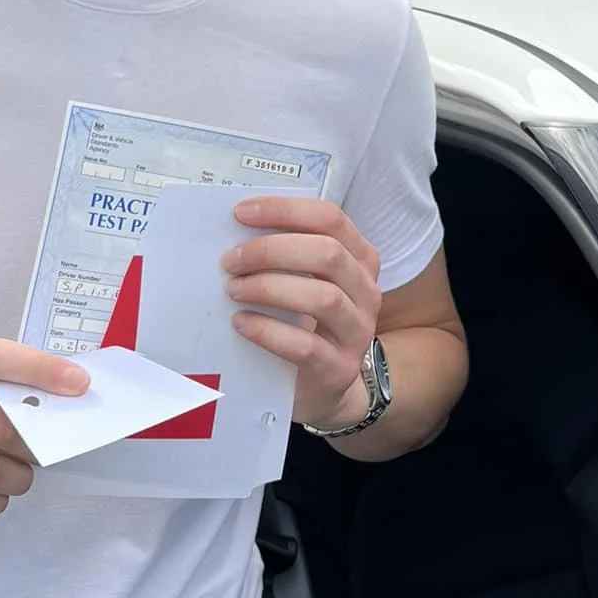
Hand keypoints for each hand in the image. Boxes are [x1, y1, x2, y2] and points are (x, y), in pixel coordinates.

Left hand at [224, 198, 381, 431]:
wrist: (325, 386)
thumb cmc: (306, 322)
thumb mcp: (306, 281)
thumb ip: (286, 255)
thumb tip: (236, 229)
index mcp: (360, 259)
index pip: (330, 219)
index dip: (285, 210)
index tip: (241, 213)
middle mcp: (367, 292)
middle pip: (327, 254)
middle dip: (272, 250)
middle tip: (230, 260)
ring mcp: (358, 332)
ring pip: (322, 298)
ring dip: (269, 288)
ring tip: (234, 290)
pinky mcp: (339, 369)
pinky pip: (305, 345)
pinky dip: (267, 330)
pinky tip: (241, 322)